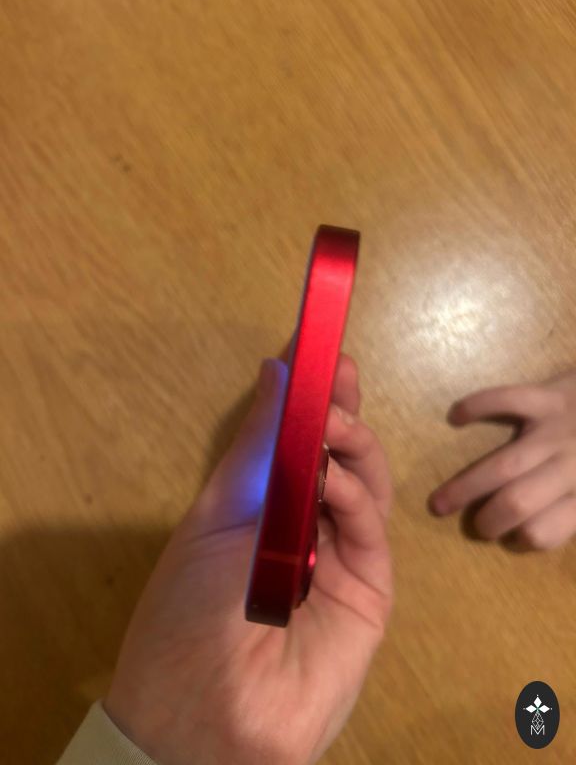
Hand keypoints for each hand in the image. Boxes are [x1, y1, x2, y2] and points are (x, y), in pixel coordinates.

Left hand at [105, 351, 392, 764]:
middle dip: (339, 406)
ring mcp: (340, 553)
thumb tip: (275, 374)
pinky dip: (352, 494)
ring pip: (362, 481)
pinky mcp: (370, 586)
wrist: (207, 716)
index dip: (304, 391)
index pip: (290, 436)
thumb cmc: (191, 613)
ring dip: (350, 442)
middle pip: (334, 452)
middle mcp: (303, 521)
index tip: (312, 343)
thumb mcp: (217, 517)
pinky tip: (330, 475)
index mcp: (260, 504)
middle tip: (339, 367)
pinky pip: (369, 527)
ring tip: (333, 417)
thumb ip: (256, 449)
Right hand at [430, 371, 575, 549]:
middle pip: (517, 504)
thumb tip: (541, 533)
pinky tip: (456, 417)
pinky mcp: (549, 396)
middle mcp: (571, 467)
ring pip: (503, 466)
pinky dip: (477, 406)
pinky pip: (506, 399)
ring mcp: (557, 430)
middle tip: (473, 528)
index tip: (511, 538)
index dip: (521, 540)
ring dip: (465, 487)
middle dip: (486, 522)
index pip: (542, 532)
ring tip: (439, 503)